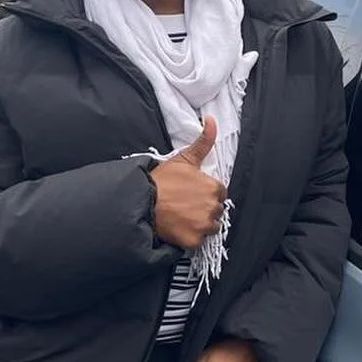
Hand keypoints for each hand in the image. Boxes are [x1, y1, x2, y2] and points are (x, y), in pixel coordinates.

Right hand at [150, 117, 225, 250]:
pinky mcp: (194, 241)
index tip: (193, 194)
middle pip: (216, 211)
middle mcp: (212, 207)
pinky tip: (179, 228)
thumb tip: (211, 120)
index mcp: (213, 187)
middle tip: (185, 206)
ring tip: (182, 217)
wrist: (141, 202)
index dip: (207, 193)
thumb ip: (203, 141)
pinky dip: (190, 237)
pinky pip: (198, 241)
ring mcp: (203, 226)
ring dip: (200, 224)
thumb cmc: (161, 181)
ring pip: (210, 227)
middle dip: (205, 209)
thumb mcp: (183, 159)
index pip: (219, 193)